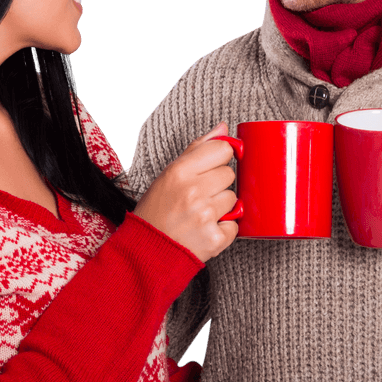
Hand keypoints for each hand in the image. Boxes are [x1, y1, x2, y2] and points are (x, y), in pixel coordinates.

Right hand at [133, 122, 239, 261]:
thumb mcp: (168, 174)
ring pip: (233, 198)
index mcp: (179, 171)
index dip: (218, 159)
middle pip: (229, 174)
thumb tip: (223, 128)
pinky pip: (234, 224)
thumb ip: (198, 149)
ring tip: (199, 213)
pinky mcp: (214, 239)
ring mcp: (205, 216)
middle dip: (217, 184)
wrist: (146, 253)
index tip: (210, 168)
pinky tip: (205, 229)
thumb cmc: (156, 211)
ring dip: (221, 206)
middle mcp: (193, 192)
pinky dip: (223, 228)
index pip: (222, 149)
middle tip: (198, 196)